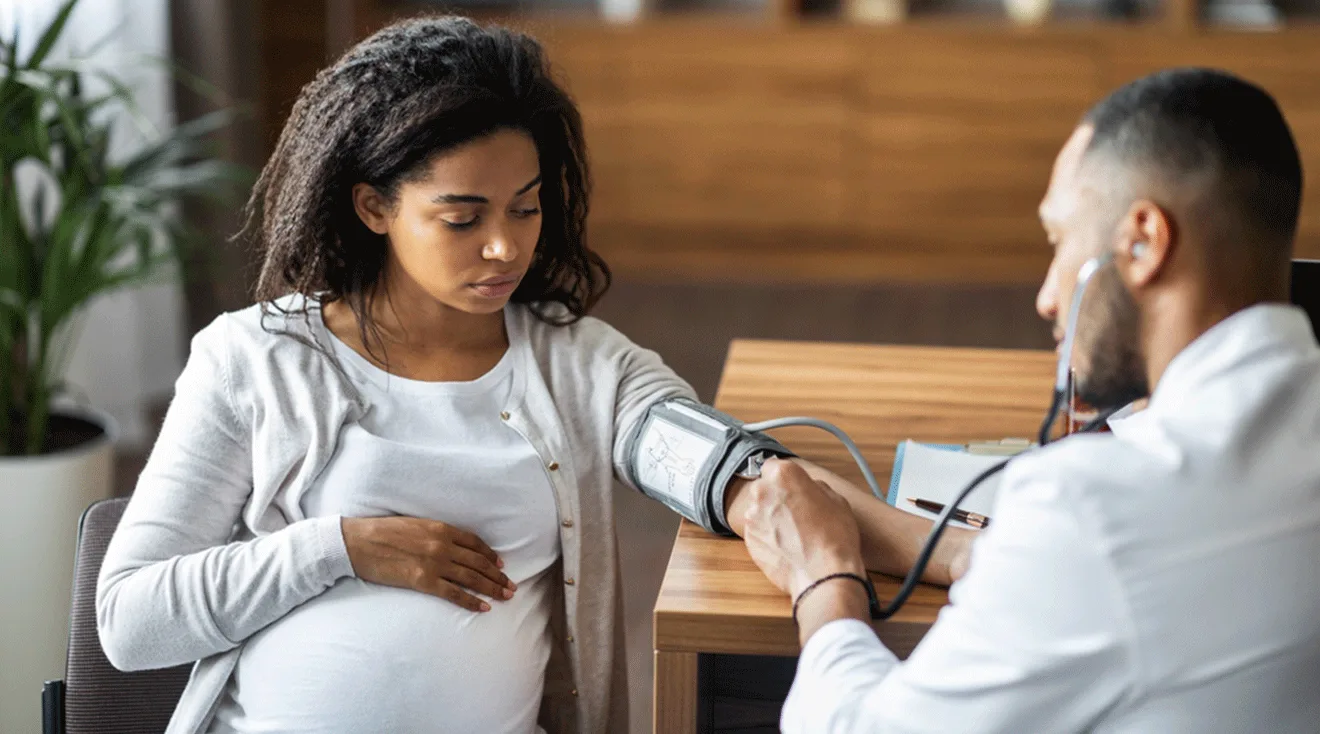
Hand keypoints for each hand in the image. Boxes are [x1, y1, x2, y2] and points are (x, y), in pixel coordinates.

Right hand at [341, 516, 515, 611]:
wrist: (358, 542)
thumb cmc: (383, 532)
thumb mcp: (415, 525)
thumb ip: (435, 534)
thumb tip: (451, 545)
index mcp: (441, 528)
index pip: (475, 543)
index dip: (491, 555)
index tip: (501, 565)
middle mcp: (442, 545)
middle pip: (478, 562)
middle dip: (498, 576)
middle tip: (512, 586)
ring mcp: (434, 563)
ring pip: (471, 578)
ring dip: (492, 588)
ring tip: (506, 596)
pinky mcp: (422, 581)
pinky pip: (453, 593)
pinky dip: (471, 601)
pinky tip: (483, 608)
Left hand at [741, 459, 866, 599]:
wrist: (824, 574)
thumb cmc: (835, 536)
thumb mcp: (836, 499)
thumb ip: (813, 486)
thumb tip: (807, 488)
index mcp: (783, 475)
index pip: (774, 466)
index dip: (784, 479)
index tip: (791, 487)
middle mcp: (762, 492)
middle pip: (764, 488)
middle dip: (775, 497)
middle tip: (796, 513)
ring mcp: (752, 517)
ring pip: (758, 511)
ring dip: (770, 518)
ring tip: (794, 533)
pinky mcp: (748, 541)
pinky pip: (757, 532)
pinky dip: (767, 536)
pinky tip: (787, 546)